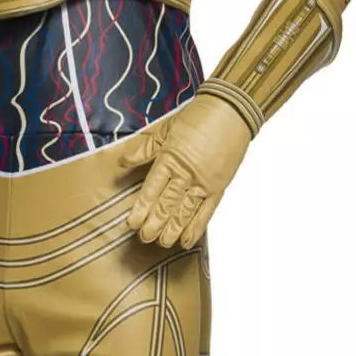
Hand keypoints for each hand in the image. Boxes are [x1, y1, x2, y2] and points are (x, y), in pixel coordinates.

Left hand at [127, 94, 251, 249]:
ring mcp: (204, 183)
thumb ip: (145, 149)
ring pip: (186, 212)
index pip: (153, 189)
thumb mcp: (166, 129)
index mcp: (170, 158)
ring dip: (173, 229)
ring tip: (162, 243)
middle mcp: (187, 174)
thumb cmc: (198, 117)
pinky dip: (197, 227)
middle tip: (145, 238)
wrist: (232, 111)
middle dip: (155, 224)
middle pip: (167, 204)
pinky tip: (187, 240)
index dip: (142, 208)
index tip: (133, 223)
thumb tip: (123, 161)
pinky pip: (206, 212)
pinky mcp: (219, 188)